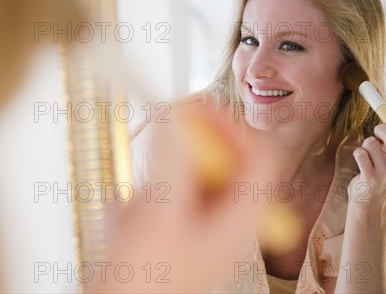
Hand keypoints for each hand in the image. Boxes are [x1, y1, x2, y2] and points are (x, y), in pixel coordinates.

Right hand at [84, 105, 274, 292]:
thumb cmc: (143, 286)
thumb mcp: (159, 215)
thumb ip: (172, 159)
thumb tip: (176, 114)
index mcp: (239, 224)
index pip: (259, 157)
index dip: (232, 126)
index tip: (201, 108)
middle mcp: (225, 226)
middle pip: (222, 163)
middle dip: (187, 149)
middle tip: (164, 133)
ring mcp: (199, 229)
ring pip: (190, 177)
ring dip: (161, 174)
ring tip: (138, 203)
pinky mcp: (175, 232)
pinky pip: (166, 195)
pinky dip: (146, 195)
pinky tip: (126, 219)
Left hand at [349, 106, 385, 209]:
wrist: (370, 205)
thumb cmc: (379, 176)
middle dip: (380, 129)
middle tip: (376, 134)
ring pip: (371, 143)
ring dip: (365, 145)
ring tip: (368, 157)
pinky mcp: (371, 178)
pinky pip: (360, 153)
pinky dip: (357, 153)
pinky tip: (361, 163)